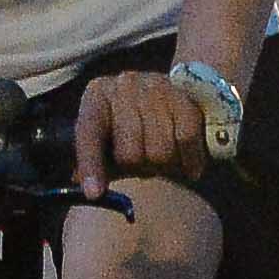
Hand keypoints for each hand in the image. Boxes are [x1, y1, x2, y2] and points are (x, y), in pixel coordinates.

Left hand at [74, 70, 213, 194]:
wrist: (167, 98)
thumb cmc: (130, 128)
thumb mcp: (107, 142)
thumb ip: (98, 166)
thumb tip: (93, 192)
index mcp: (97, 96)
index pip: (89, 134)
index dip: (90, 165)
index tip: (94, 193)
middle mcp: (124, 86)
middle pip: (130, 153)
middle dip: (139, 167)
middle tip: (144, 164)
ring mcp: (155, 87)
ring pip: (161, 151)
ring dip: (164, 165)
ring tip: (163, 158)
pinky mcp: (184, 97)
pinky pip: (186, 140)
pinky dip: (189, 161)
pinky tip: (187, 165)